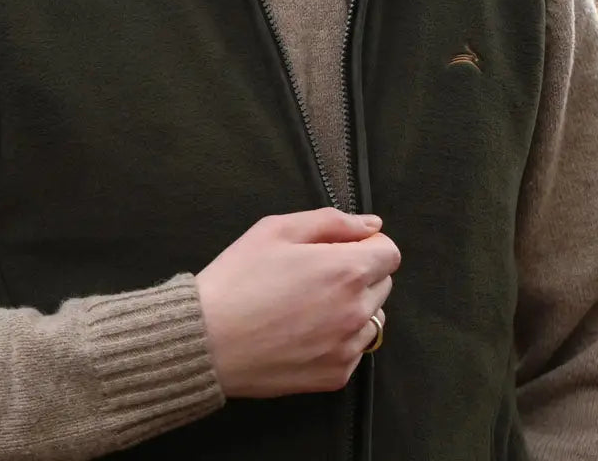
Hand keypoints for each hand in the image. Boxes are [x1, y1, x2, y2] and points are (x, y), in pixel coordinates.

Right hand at [194, 208, 399, 397]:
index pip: (390, 252)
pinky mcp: (335, 376)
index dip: (366, 244)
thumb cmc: (238, 278)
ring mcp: (347, 348)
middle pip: (383, 283)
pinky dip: (340, 338)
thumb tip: (371, 225)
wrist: (208, 341)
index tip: (338, 247)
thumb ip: (332, 221)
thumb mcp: (276, 229)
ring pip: (373, 318)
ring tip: (310, 304)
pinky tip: (304, 330)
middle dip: (359, 272)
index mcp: (346, 270)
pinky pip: (355, 349)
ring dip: (354, 307)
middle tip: (315, 273)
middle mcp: (356, 311)